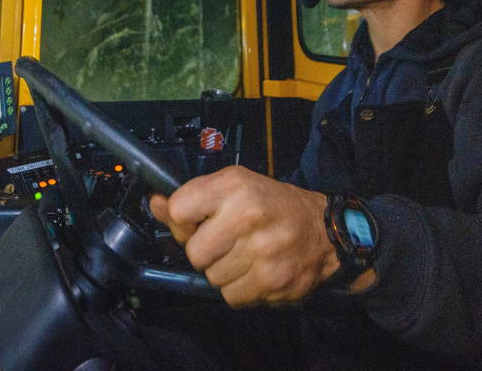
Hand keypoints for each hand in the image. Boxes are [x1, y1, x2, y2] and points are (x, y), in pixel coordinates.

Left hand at [148, 166, 364, 306]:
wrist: (327, 232)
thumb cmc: (273, 205)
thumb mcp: (234, 186)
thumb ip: (193, 196)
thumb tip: (155, 204)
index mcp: (234, 186)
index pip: (179, 210)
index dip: (182, 222)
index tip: (196, 223)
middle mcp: (247, 216)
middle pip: (193, 252)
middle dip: (204, 252)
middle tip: (223, 243)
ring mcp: (262, 251)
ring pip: (211, 277)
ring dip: (222, 271)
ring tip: (243, 256)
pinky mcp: (272, 281)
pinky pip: (231, 296)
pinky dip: (239, 289)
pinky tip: (254, 271)